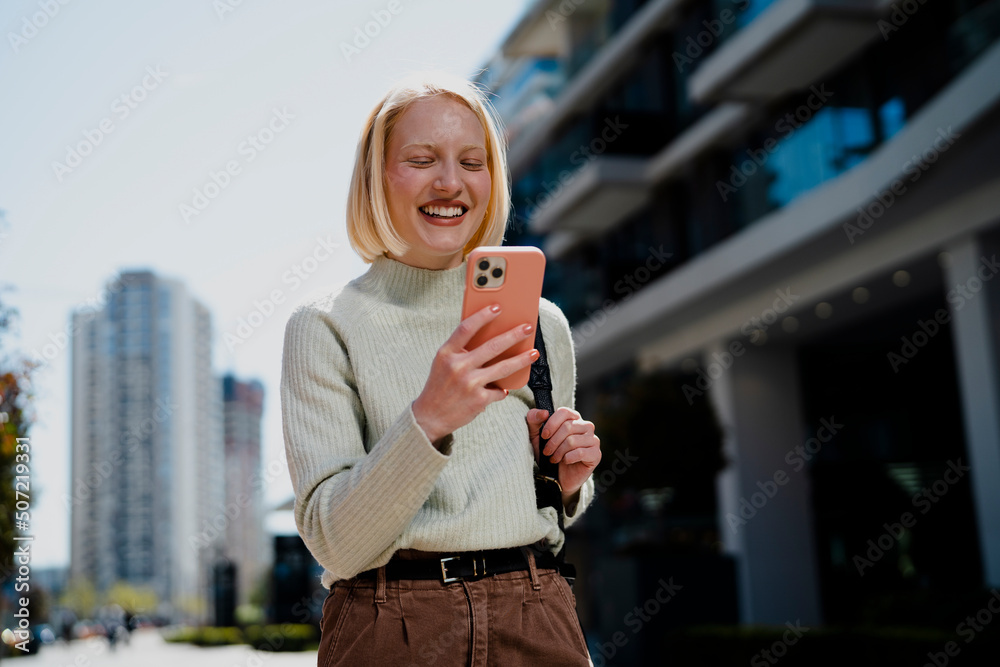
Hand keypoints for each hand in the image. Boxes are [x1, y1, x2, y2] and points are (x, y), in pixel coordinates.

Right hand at [412, 303, 537, 447]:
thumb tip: (491, 336)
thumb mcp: (444, 363)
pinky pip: (499, 391)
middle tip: (528, 327)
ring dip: (522, 359)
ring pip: (503, 368)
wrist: (430, 416)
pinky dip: (502, 389)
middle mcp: (458, 366)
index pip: (466, 328)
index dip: (483, 316)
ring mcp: (469, 383)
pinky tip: (503, 388)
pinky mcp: (479, 400)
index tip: (498, 307)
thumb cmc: (440, 385)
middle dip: (514, 335)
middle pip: (492, 346)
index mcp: (446, 353)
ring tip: (534, 353)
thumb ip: (461, 350)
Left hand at [525, 407, 600, 502]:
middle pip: (568, 427)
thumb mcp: (536, 436)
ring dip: (559, 452)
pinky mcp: (596, 454)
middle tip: (546, 452)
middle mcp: (586, 426)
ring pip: (572, 441)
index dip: (552, 423)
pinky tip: (565, 461)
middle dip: (553, 442)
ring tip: (553, 459)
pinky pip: (580, 453)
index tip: (544, 436)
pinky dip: (568, 458)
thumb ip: (534, 420)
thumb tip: (543, 412)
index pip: (564, 412)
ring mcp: (593, 440)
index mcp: (574, 418)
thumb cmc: (549, 453)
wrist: (557, 478)